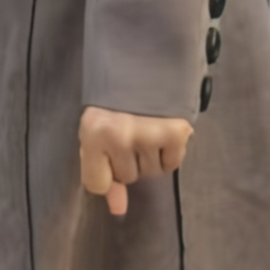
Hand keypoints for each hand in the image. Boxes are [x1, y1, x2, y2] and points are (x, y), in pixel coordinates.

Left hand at [77, 105, 192, 216]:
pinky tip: (162, 130)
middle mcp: (120, 136)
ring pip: (150, 172)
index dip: (104, 174)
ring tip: (145, 127)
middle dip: (128, 160)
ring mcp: (149, 135)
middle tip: (129, 131)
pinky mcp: (176, 133)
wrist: (145, 60)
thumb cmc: (115, 100)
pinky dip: (169, 153)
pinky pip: (172, 164)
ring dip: (149, 156)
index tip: (107, 156)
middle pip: (127, 177)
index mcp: (93, 133)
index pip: (96, 184)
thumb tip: (117, 209)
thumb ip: (102, 169)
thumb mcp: (97, 129)